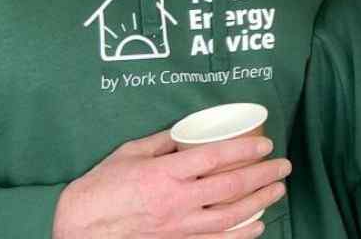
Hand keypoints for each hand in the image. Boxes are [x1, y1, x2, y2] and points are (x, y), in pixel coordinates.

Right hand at [52, 129, 289, 238]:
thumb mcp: (130, 153)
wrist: (76, 229)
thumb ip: (163, 142)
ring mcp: (177, 227)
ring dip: (260, 203)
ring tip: (278, 191)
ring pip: (230, 217)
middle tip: (284, 166)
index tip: (265, 145)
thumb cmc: (99, 188)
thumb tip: (188, 132)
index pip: (215, 159)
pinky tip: (257, 226)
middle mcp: (176, 201)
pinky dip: (240, 236)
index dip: (245, 151)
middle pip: (231, 188)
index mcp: (165, 174)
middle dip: (263, 176)